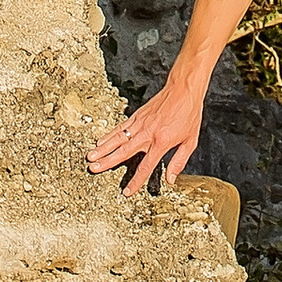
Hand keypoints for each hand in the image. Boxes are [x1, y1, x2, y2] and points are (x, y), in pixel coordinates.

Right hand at [86, 77, 204, 195]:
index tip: (126, 192)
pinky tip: (101, 141)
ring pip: (118, 138)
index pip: (146, 166)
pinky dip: (109, 135)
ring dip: (103, 148)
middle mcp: (148, 133)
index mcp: (161, 142)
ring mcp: (141, 123)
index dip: (135, 181)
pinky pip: (121, 127)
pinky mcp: (138, 115)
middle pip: (124, 151)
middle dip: (108, 161)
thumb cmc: (189, 114)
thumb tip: (171, 179)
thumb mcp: (190, 141)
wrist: (184, 89)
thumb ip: (179, 161)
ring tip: (91, 156)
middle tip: (93, 168)